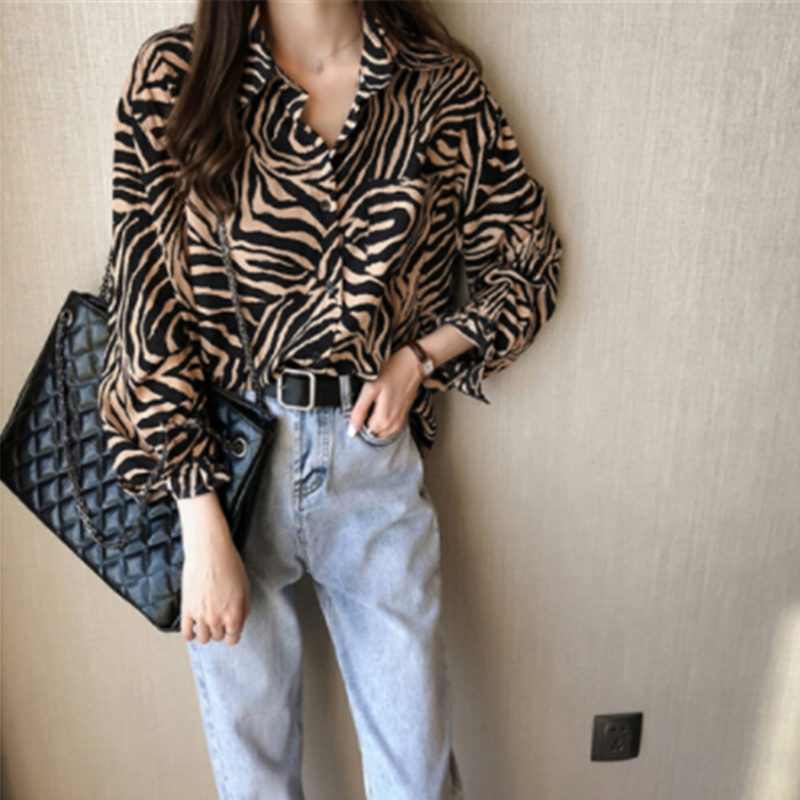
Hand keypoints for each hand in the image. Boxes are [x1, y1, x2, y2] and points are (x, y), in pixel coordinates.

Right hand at [176, 491, 250, 645]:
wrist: (209, 552)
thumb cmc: (228, 564)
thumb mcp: (245, 587)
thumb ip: (244, 608)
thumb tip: (240, 621)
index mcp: (234, 613)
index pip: (233, 638)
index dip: (233, 634)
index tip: (230, 630)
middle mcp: (217, 618)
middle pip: (218, 637)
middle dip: (220, 629)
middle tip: (219, 618)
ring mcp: (201, 615)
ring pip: (203, 639)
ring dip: (206, 632)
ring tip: (207, 622)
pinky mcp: (186, 610)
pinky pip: (186, 633)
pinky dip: (190, 634)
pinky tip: (193, 627)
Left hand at [348, 345, 421, 437]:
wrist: (413, 364)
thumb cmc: (392, 372)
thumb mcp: (370, 389)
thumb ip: (359, 411)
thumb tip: (352, 431)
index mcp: (383, 420)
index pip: (363, 433)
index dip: (357, 422)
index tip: (358, 408)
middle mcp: (393, 425)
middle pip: (372, 433)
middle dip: (366, 423)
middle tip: (367, 404)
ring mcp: (400, 422)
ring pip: (381, 431)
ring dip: (374, 421)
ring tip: (374, 403)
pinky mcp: (403, 416)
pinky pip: (389, 426)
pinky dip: (383, 419)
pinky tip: (382, 404)